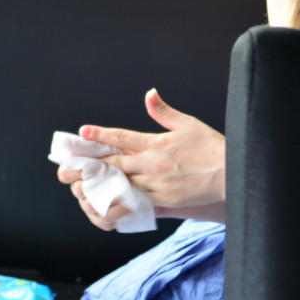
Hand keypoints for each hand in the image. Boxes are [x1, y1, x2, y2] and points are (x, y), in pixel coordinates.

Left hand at [57, 89, 225, 229]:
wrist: (232, 174)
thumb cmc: (211, 148)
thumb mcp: (188, 124)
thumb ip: (163, 111)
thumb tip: (149, 94)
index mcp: (156, 143)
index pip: (122, 136)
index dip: (101, 134)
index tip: (83, 132)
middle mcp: (152, 164)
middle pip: (114, 163)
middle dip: (89, 165)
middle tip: (67, 168)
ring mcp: (157, 184)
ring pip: (120, 185)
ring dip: (99, 187)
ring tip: (79, 188)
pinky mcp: (164, 201)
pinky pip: (135, 204)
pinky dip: (119, 205)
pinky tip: (105, 206)